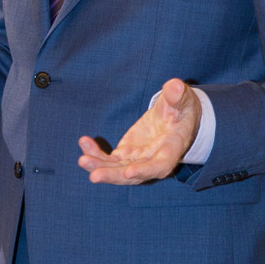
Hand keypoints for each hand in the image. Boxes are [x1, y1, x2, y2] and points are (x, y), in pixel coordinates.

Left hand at [77, 78, 201, 184]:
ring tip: (82, 161)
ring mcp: (138, 159)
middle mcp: (153, 159)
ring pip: (118, 169)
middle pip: (133, 175)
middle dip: (113, 176)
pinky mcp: (126, 153)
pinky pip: (109, 158)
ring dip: (100, 167)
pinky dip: (96, 153)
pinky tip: (84, 142)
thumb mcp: (182, 100)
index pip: (160, 166)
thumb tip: (174, 86)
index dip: (145, 171)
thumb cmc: (181, 108)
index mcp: (171, 150)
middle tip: (94, 176)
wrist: (175, 115)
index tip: (128, 172)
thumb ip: (177, 95)